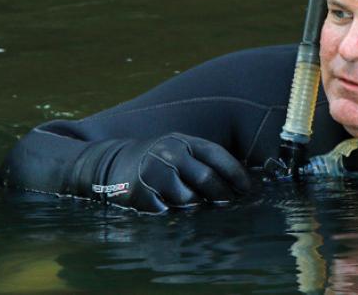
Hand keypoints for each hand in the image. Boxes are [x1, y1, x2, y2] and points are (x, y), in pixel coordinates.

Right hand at [90, 133, 251, 213]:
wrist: (110, 165)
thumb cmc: (155, 160)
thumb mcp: (177, 149)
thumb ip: (202, 161)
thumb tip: (237, 184)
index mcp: (182, 141)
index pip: (216, 155)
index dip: (236, 173)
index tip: (247, 189)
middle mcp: (169, 154)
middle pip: (207, 178)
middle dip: (223, 195)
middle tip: (230, 206)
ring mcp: (154, 174)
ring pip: (191, 199)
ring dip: (201, 209)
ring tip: (205, 212)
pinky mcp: (141, 195)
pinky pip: (170, 212)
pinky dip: (179, 216)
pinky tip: (182, 216)